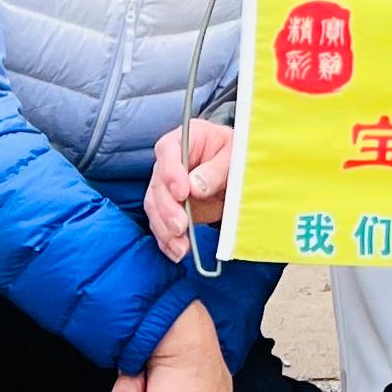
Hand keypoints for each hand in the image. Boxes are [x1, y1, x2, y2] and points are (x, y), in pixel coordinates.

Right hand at [145, 118, 236, 262]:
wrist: (236, 168)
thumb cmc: (235, 153)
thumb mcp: (234, 154)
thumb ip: (216, 169)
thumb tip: (195, 187)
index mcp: (185, 138)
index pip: (167, 151)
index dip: (171, 172)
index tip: (182, 193)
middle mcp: (169, 162)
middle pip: (157, 184)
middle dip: (167, 209)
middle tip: (180, 227)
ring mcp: (166, 185)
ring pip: (155, 207)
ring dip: (165, 230)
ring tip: (181, 248)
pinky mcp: (169, 207)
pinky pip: (161, 224)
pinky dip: (167, 240)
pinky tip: (176, 252)